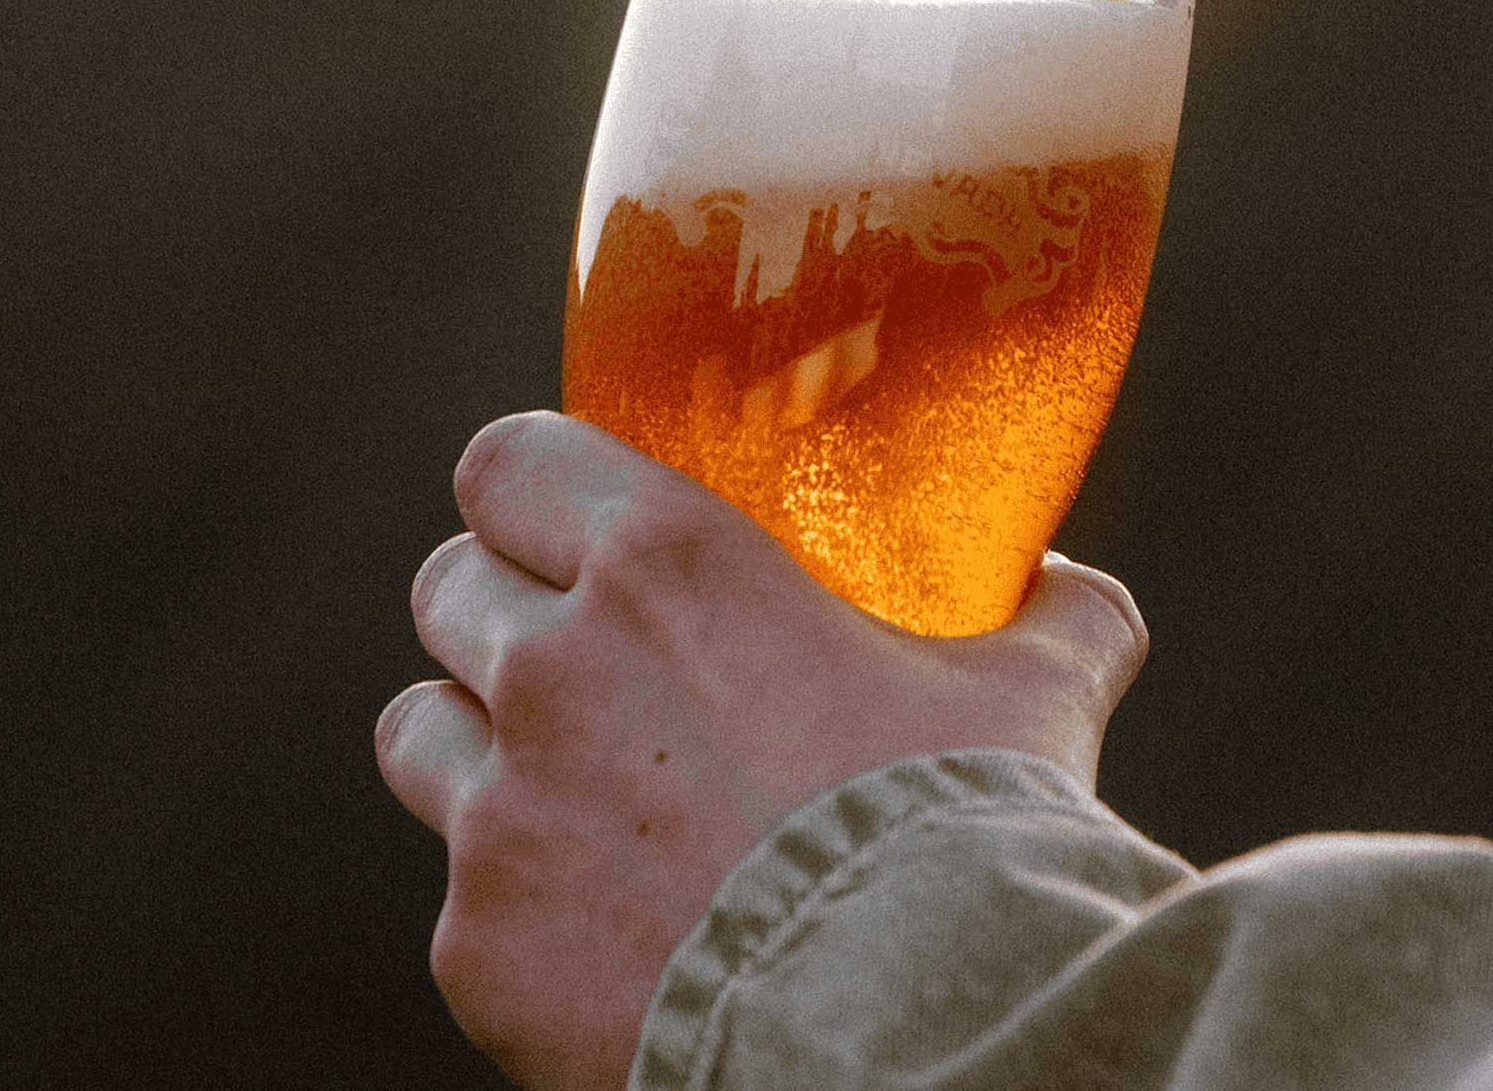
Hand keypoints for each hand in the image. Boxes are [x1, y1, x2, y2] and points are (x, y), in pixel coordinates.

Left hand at [375, 411, 1148, 1090]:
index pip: (508, 462)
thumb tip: (1071, 588)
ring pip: (421, 732)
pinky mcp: (476, 947)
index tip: (565, 523)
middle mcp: (553, 667)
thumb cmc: (970, 837)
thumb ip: (1056, 614)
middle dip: (504, 614)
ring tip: (573, 791)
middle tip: (586, 663)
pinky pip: (461, 899)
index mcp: (667, 565)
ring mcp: (498, 813)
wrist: (914, 1029)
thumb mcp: (1038, 693)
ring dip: (480, 746)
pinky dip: (520, 908)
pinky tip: (616, 931)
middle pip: (449, 588)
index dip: (532, 489)